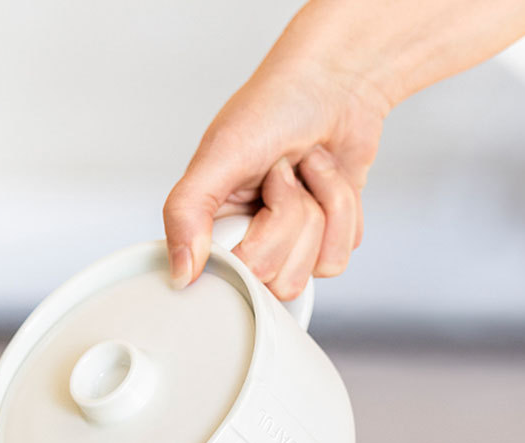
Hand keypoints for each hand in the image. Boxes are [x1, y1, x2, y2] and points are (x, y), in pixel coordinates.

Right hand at [164, 58, 389, 299]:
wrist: (336, 80)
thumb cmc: (273, 106)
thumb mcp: (219, 156)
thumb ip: (186, 214)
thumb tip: (180, 276)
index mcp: (211, 231)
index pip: (238, 279)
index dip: (258, 242)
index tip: (258, 194)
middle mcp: (247, 247)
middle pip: (280, 279)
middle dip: (293, 217)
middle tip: (284, 176)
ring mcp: (289, 248)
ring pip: (315, 268)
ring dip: (323, 207)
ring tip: (306, 172)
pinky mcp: (325, 241)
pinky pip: (340, 255)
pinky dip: (344, 209)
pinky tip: (326, 179)